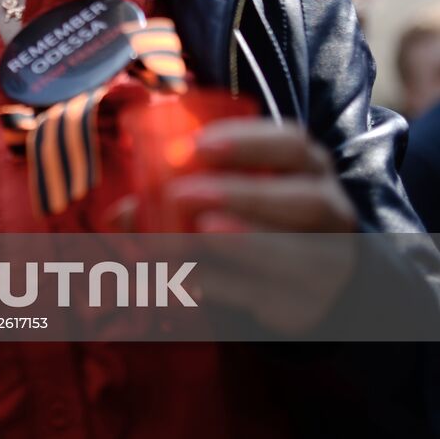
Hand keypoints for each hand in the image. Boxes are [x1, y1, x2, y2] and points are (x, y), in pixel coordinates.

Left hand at [163, 119, 358, 332]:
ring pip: (295, 253)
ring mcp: (324, 262)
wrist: (314, 282)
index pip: (292, 144)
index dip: (247, 142)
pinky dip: (218, 285)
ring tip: (196, 231)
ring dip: (240, 242)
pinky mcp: (303, 305)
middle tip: (181, 194)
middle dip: (243, 194)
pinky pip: (263, 295)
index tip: (197, 145)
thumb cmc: (255, 219)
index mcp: (307, 169)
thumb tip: (118, 212)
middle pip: (304, 200)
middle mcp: (328, 211)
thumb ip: (179, 191)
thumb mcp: (229, 195)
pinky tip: (181, 279)